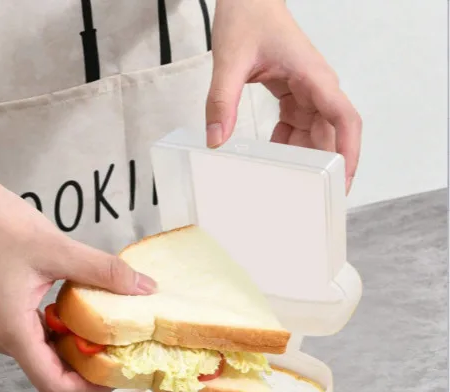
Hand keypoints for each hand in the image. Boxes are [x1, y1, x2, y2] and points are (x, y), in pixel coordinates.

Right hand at [0, 173, 155, 391]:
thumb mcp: (60, 249)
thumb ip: (104, 272)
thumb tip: (145, 288)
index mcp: (12, 332)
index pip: (53, 384)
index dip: (89, 388)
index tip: (120, 375)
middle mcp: (3, 337)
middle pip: (52, 372)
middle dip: (89, 367)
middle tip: (125, 353)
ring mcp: (2, 325)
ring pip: (46, 352)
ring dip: (78, 347)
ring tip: (112, 335)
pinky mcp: (5, 311)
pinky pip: (38, 333)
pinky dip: (65, 330)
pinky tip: (87, 313)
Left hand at [206, 0, 361, 192]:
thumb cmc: (247, 16)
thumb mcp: (230, 60)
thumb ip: (221, 101)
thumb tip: (216, 141)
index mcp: (314, 78)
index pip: (344, 119)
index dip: (349, 153)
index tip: (342, 182)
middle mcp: (317, 88)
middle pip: (330, 135)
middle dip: (323, 166)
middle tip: (310, 199)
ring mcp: (307, 93)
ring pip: (314, 134)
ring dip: (302, 158)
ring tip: (287, 184)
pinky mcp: (294, 95)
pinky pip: (297, 128)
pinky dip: (286, 145)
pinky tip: (270, 158)